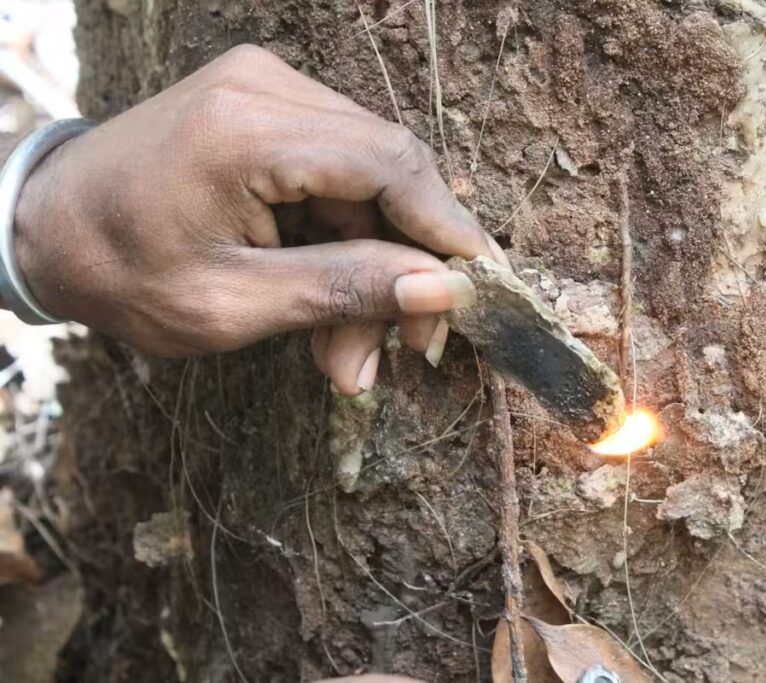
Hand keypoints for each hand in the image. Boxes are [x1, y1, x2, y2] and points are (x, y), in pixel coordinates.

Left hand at [13, 44, 506, 393]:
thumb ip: (342, 290)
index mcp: (246, 129)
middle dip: (406, 264)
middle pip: (386, 170)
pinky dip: (343, 239)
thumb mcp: (231, 306)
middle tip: (406, 349)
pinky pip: (335, 173)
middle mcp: (265, 87)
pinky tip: (329, 299)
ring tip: (350, 354)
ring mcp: (265, 89)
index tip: (478, 291)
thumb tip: (440, 291)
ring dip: (372, 263)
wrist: (45, 226)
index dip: (445, 229)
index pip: (388, 163)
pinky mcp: (265, 107)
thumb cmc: (120, 273)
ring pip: (366, 179)